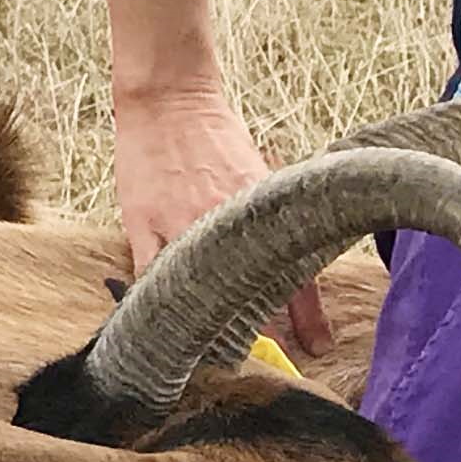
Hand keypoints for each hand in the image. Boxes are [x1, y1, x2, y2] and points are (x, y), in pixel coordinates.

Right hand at [114, 84, 329, 353]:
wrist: (168, 100)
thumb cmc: (215, 135)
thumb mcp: (260, 173)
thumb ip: (273, 215)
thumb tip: (295, 254)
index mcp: (264, 210)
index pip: (295, 274)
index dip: (308, 317)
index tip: (318, 346)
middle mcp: (227, 222)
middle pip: (251, 294)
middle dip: (265, 333)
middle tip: (276, 360)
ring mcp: (181, 227)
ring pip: (200, 295)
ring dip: (212, 329)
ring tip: (221, 357)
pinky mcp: (142, 226)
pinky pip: (149, 281)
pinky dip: (157, 306)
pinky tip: (165, 327)